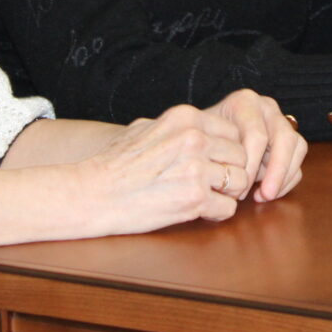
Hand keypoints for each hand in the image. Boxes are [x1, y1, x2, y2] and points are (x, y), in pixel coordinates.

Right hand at [74, 103, 255, 236]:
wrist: (90, 193)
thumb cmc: (114, 163)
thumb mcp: (144, 128)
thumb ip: (175, 126)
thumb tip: (196, 126)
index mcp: (186, 118)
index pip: (233, 133)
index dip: (226, 152)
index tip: (214, 164)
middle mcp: (195, 139)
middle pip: (241, 157)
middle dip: (230, 173)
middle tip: (212, 184)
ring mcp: (196, 168)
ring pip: (240, 181)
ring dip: (227, 193)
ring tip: (206, 197)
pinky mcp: (194, 198)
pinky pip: (227, 208)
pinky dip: (216, 213)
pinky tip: (198, 211)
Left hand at [203, 89, 306, 203]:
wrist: (207, 135)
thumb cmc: (202, 139)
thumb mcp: (201, 140)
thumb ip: (214, 153)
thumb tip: (229, 179)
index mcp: (244, 102)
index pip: (256, 136)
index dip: (250, 166)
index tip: (238, 191)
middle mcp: (266, 107)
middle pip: (284, 138)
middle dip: (276, 171)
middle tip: (265, 196)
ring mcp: (281, 120)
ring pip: (297, 146)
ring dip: (284, 176)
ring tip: (265, 196)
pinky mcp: (290, 137)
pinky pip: (298, 158)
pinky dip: (287, 179)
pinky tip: (268, 193)